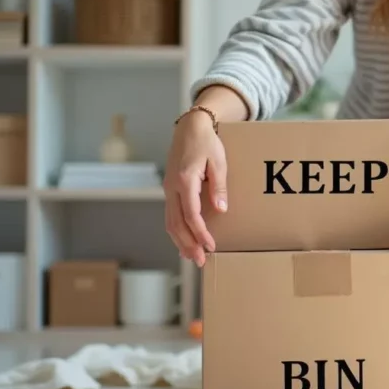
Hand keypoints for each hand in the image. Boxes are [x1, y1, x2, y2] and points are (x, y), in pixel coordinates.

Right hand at [164, 110, 226, 266]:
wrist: (190, 128)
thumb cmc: (206, 143)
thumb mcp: (219, 162)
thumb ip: (219, 186)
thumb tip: (220, 209)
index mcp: (185, 180)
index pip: (191, 214)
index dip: (201, 233)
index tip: (211, 246)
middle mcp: (172, 188)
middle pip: (177, 223)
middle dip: (188, 244)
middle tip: (200, 260)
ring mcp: (168, 190)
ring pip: (170, 222)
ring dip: (180, 241)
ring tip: (192, 257)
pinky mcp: (170, 190)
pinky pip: (170, 215)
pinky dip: (176, 231)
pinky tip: (184, 242)